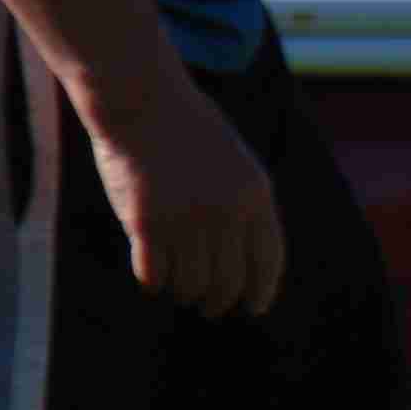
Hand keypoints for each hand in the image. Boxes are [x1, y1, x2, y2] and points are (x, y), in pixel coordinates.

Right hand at [89, 92, 281, 319]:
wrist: (142, 100)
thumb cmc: (186, 126)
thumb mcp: (234, 160)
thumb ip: (242, 199)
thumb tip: (241, 248)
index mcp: (256, 195)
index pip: (268, 259)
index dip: (262, 290)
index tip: (254, 308)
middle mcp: (226, 213)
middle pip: (228, 280)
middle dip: (219, 301)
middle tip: (209, 309)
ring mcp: (187, 219)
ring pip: (191, 283)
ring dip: (185, 293)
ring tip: (180, 291)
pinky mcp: (147, 222)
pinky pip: (153, 273)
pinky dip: (154, 282)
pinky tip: (152, 279)